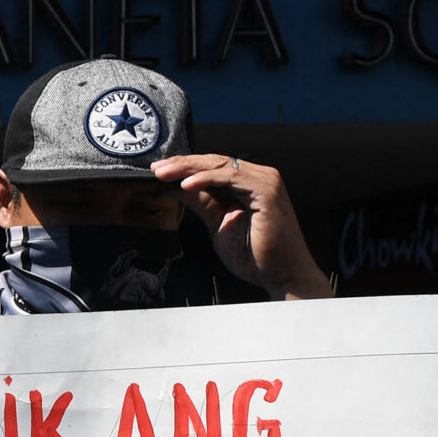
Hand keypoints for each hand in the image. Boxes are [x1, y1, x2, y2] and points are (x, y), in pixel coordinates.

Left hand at [150, 154, 328, 299]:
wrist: (281, 275)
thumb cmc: (255, 255)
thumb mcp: (218, 223)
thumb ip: (201, 203)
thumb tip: (177, 187)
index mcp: (249, 183)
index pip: (213, 167)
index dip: (186, 167)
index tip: (159, 171)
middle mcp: (259, 176)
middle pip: (215, 161)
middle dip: (182, 164)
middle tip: (156, 168)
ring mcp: (265, 181)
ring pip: (221, 165)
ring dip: (189, 168)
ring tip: (164, 174)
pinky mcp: (267, 191)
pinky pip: (232, 178)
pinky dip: (207, 179)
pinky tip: (186, 185)